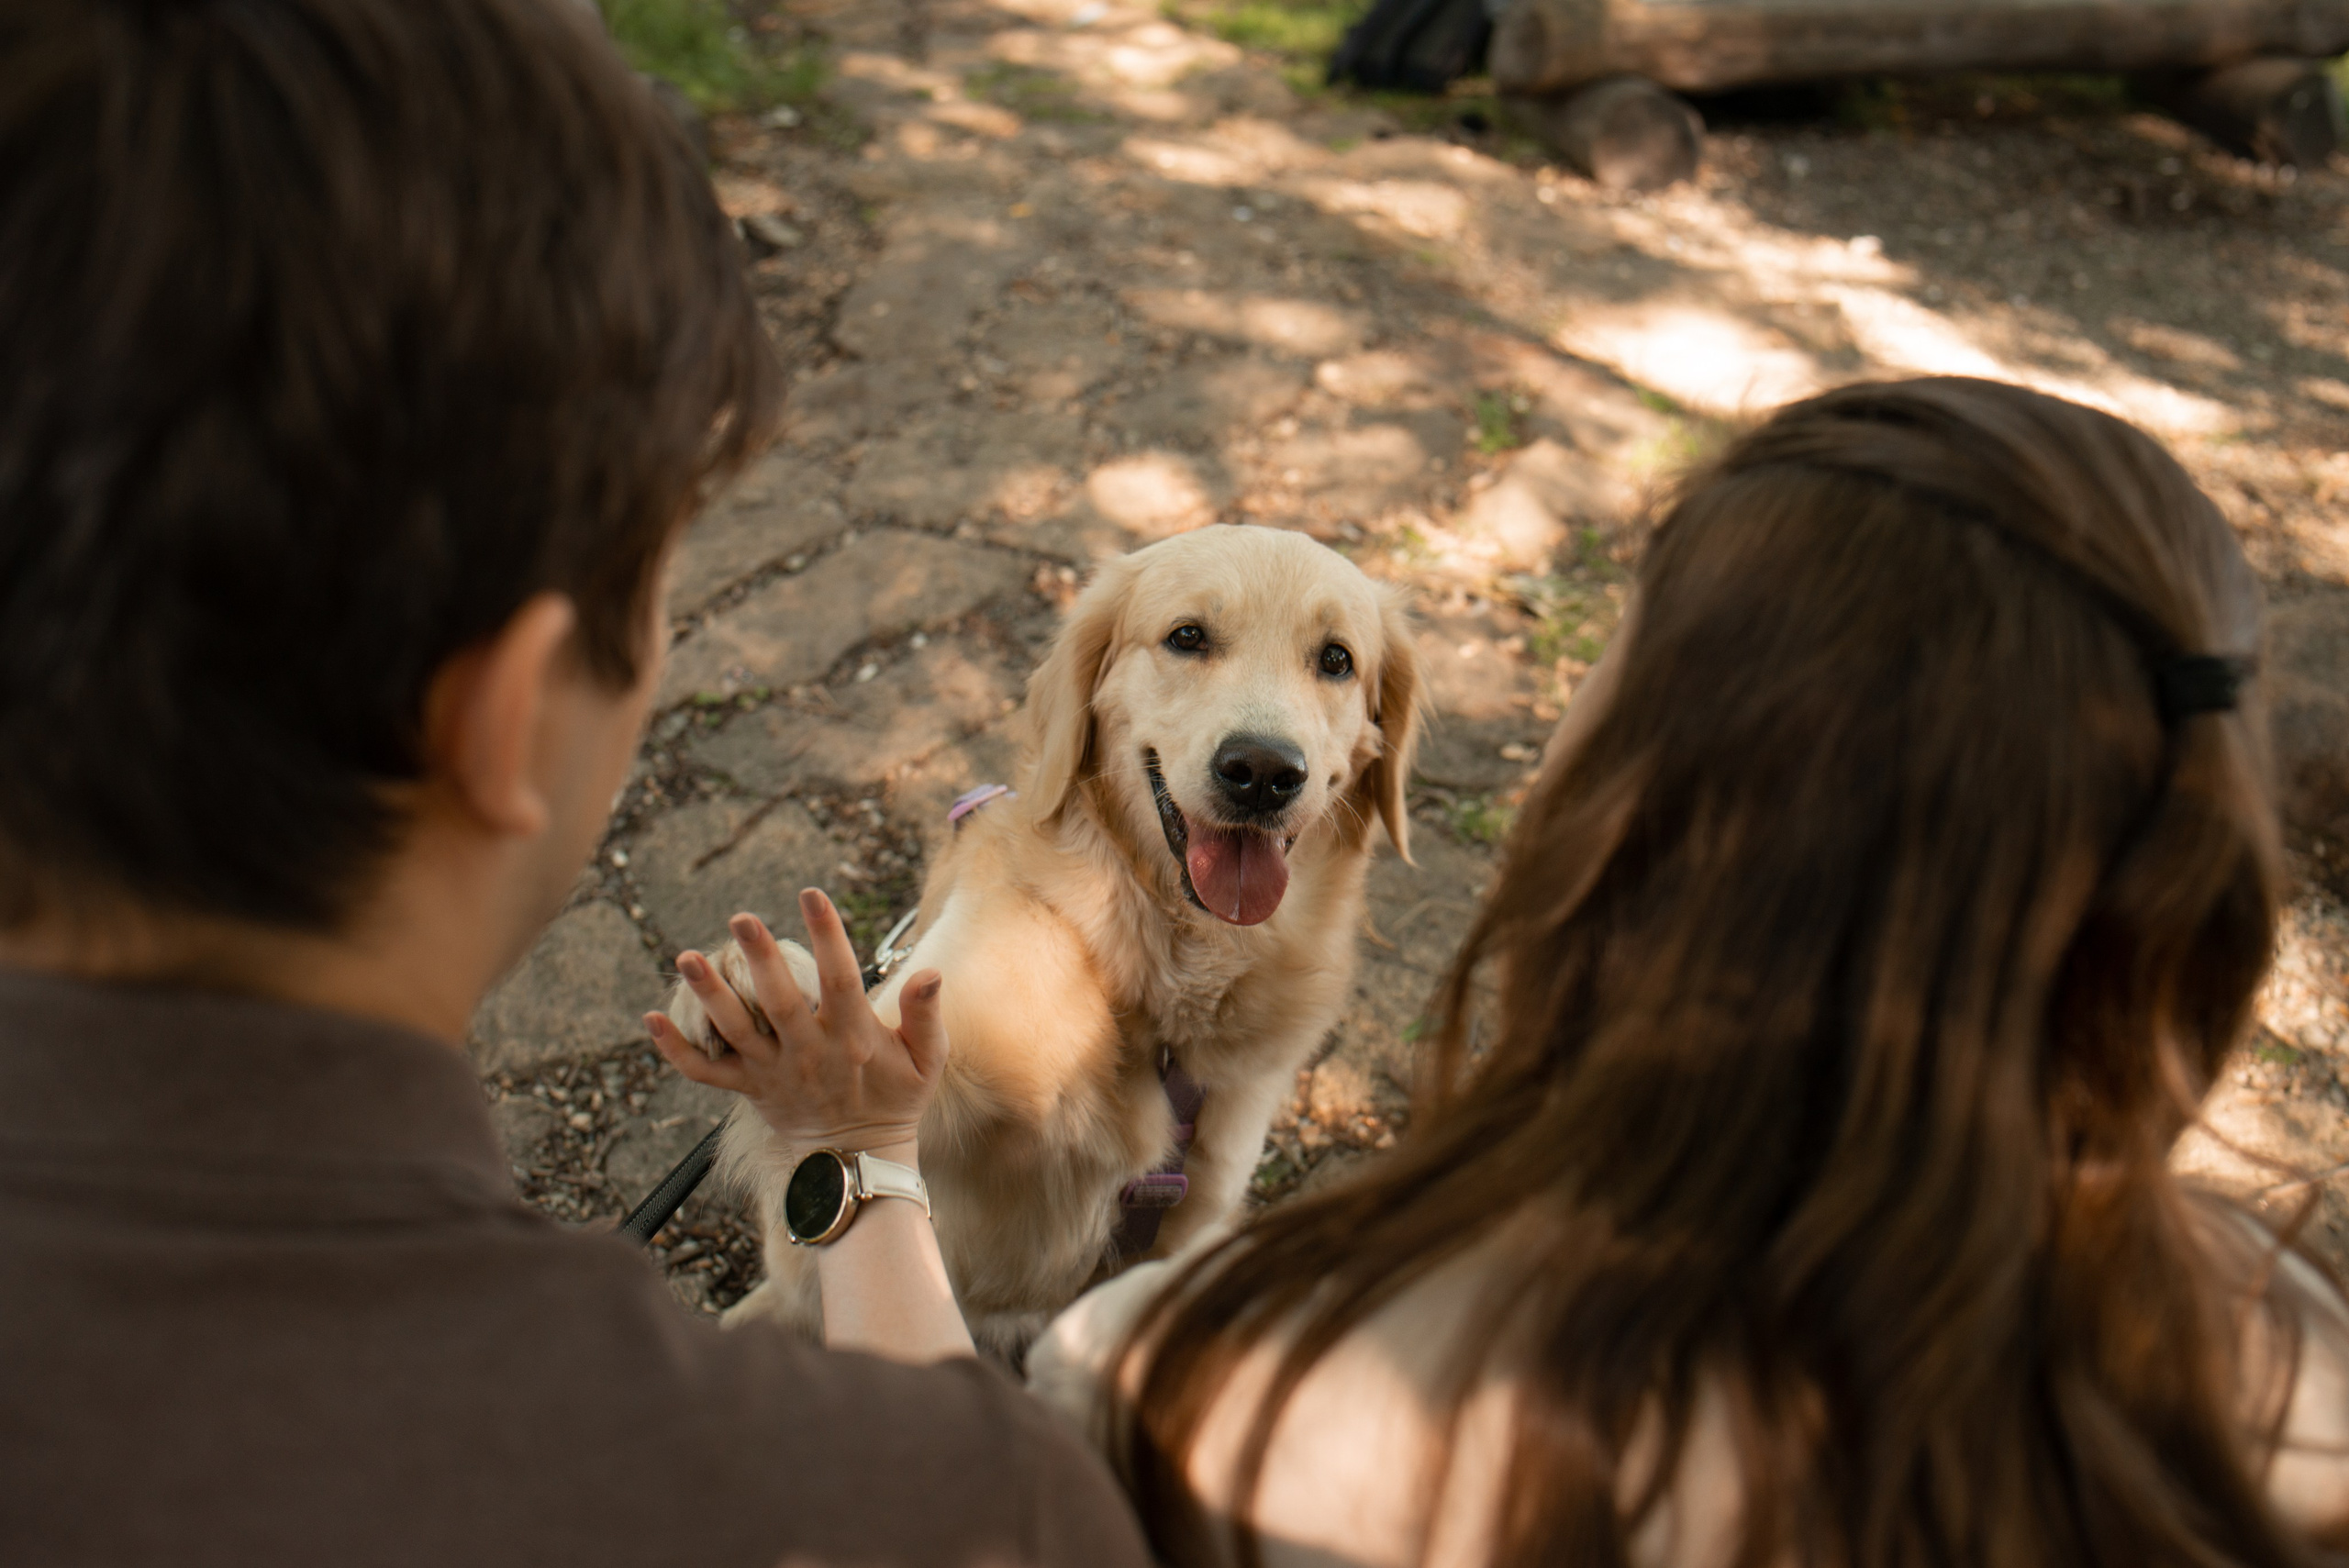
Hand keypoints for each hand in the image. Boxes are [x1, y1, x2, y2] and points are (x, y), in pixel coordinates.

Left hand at [644, 889, 946, 1156]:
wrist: (858, 1158)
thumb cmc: (896, 1097)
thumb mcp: (926, 1060)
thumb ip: (925, 1015)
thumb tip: (930, 973)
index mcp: (852, 1037)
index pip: (839, 978)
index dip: (827, 934)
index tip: (811, 894)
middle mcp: (808, 1052)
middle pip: (779, 1000)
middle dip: (760, 958)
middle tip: (740, 918)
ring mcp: (773, 1071)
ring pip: (735, 1030)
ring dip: (709, 994)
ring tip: (686, 958)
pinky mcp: (748, 1089)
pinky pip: (705, 1071)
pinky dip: (675, 1049)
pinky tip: (649, 1019)